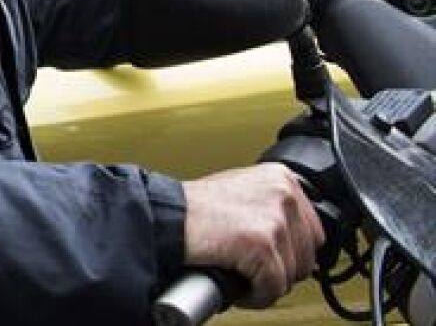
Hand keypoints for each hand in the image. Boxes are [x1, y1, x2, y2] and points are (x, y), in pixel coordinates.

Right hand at [182, 164, 322, 306]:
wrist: (162, 218)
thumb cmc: (191, 209)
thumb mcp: (241, 192)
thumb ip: (270, 207)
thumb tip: (290, 237)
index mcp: (281, 178)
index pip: (312, 230)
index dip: (289, 251)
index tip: (271, 258)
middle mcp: (283, 194)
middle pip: (307, 255)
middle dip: (281, 269)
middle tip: (252, 268)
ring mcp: (274, 219)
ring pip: (292, 274)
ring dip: (267, 283)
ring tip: (241, 275)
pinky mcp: (262, 245)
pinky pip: (273, 288)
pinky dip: (256, 296)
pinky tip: (237, 286)